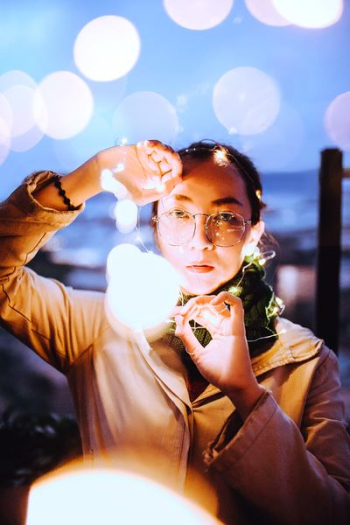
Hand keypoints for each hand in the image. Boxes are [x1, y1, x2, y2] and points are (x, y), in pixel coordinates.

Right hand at [97, 140, 181, 204]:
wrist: (102, 173)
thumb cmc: (120, 188)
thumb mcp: (141, 196)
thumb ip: (160, 192)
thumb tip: (178, 180)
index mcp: (157, 184)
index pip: (174, 176)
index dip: (177, 172)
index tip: (171, 171)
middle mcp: (155, 171)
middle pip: (173, 162)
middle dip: (172, 156)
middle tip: (164, 154)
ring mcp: (149, 160)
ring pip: (165, 151)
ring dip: (162, 148)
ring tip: (150, 147)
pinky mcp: (142, 150)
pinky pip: (154, 144)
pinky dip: (152, 143)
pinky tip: (142, 145)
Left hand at [175, 292, 263, 418]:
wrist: (232, 385)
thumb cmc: (217, 372)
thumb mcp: (196, 353)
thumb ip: (187, 338)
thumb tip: (178, 321)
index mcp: (216, 331)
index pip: (202, 314)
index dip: (189, 311)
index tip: (178, 316)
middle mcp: (224, 326)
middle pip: (209, 305)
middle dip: (193, 304)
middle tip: (182, 312)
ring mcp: (232, 325)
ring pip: (220, 301)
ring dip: (204, 300)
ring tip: (192, 308)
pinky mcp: (238, 327)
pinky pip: (237, 304)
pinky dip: (225, 297)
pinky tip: (211, 303)